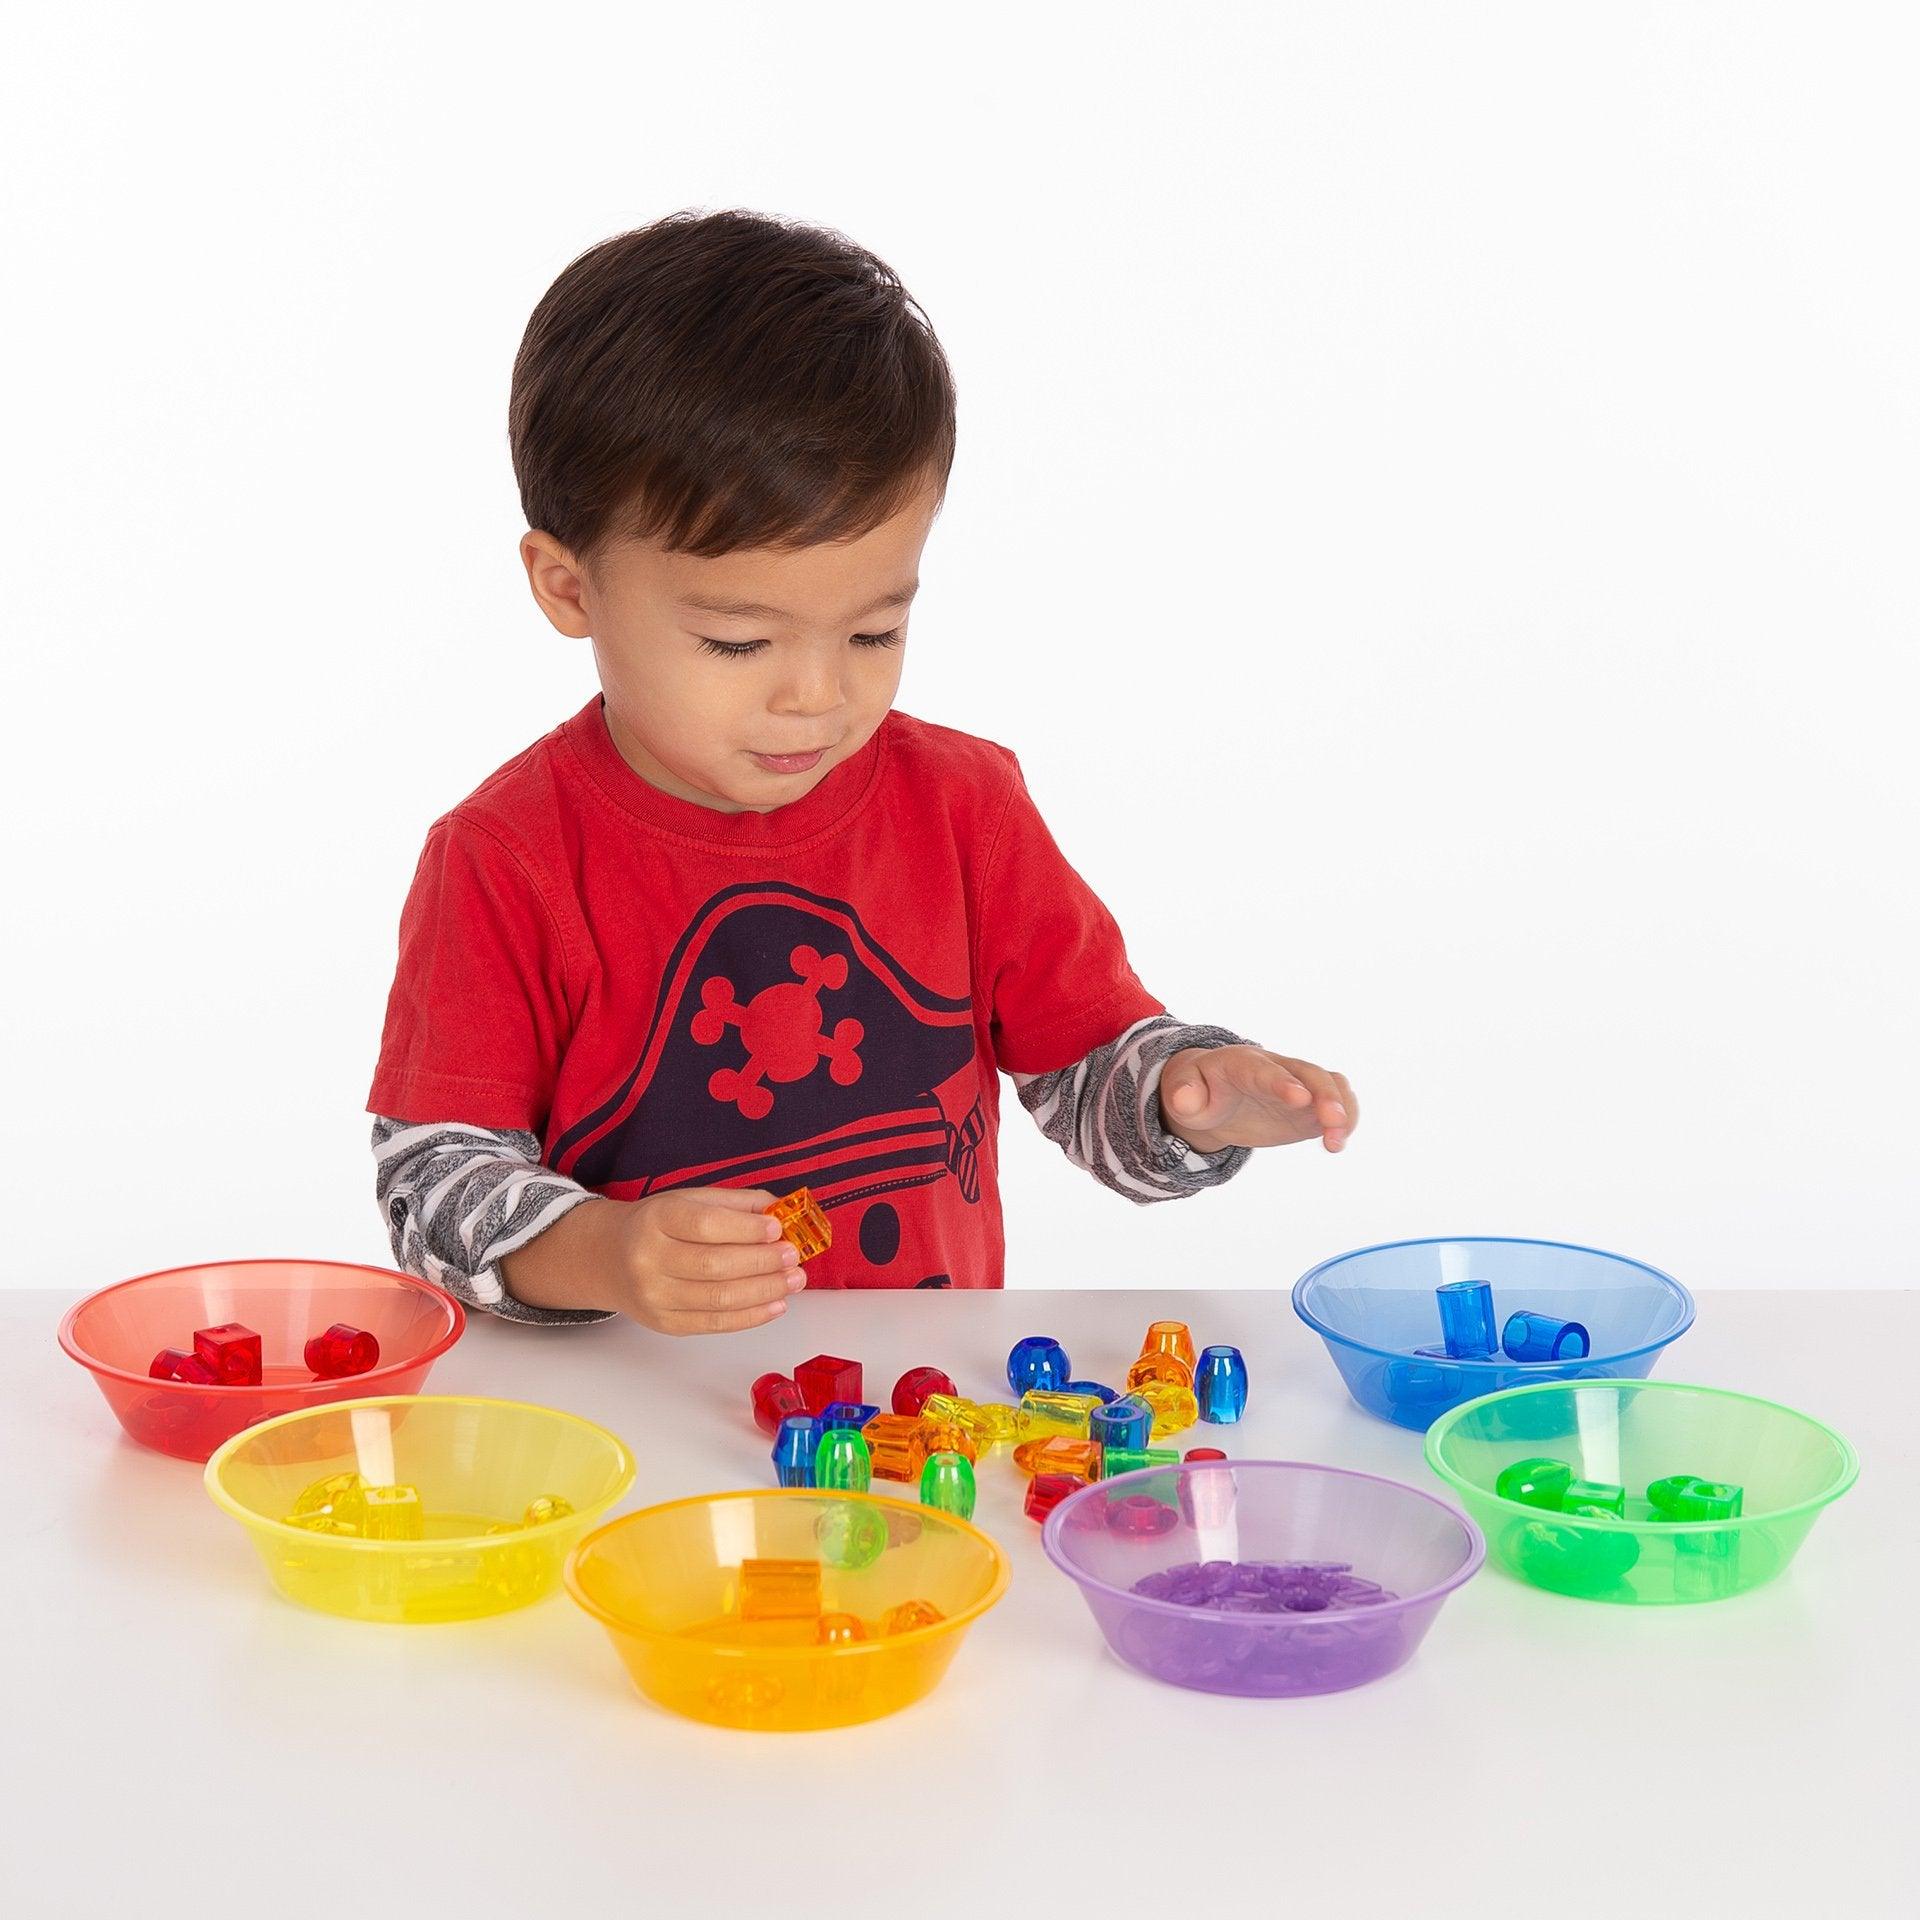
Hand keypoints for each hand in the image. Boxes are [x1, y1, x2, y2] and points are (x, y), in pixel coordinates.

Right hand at [611, 1185, 806, 1334]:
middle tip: (793, 1256)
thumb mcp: (689, 1200)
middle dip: (763, 1261)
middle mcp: (649, 1259)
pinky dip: (752, 1316)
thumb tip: (783, 1209)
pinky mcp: (665, 1323)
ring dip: (765, 1290)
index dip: (746, 1229)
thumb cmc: (658, 1226)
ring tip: (794, 1280)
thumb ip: (735, 1203)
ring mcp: (655, 1296)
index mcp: (656, 1219)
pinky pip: (715, 1324)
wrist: (609, 1258)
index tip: (778, 1227)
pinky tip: (776, 1304)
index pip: (706, 1225)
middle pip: (715, 1265)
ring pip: (719, 1299)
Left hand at [1157, 1046, 1357, 1154]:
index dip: (1283, 1082)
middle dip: (1325, 1096)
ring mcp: (1297, 1085)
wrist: (1210, 1094)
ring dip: (1342, 1109)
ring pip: (1331, 1084)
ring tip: (1336, 1141)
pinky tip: (1337, 1142)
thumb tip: (1185, 1101)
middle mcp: (1277, 1068)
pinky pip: (1336, 1104)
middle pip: (1309, 1073)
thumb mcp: (1181, 1091)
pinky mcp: (1308, 1106)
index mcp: (1242, 1063)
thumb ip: (1183, 1094)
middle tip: (1334, 1124)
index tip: (1300, 1099)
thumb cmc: (1197, 1089)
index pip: (1265, 1070)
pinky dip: (1344, 1120)